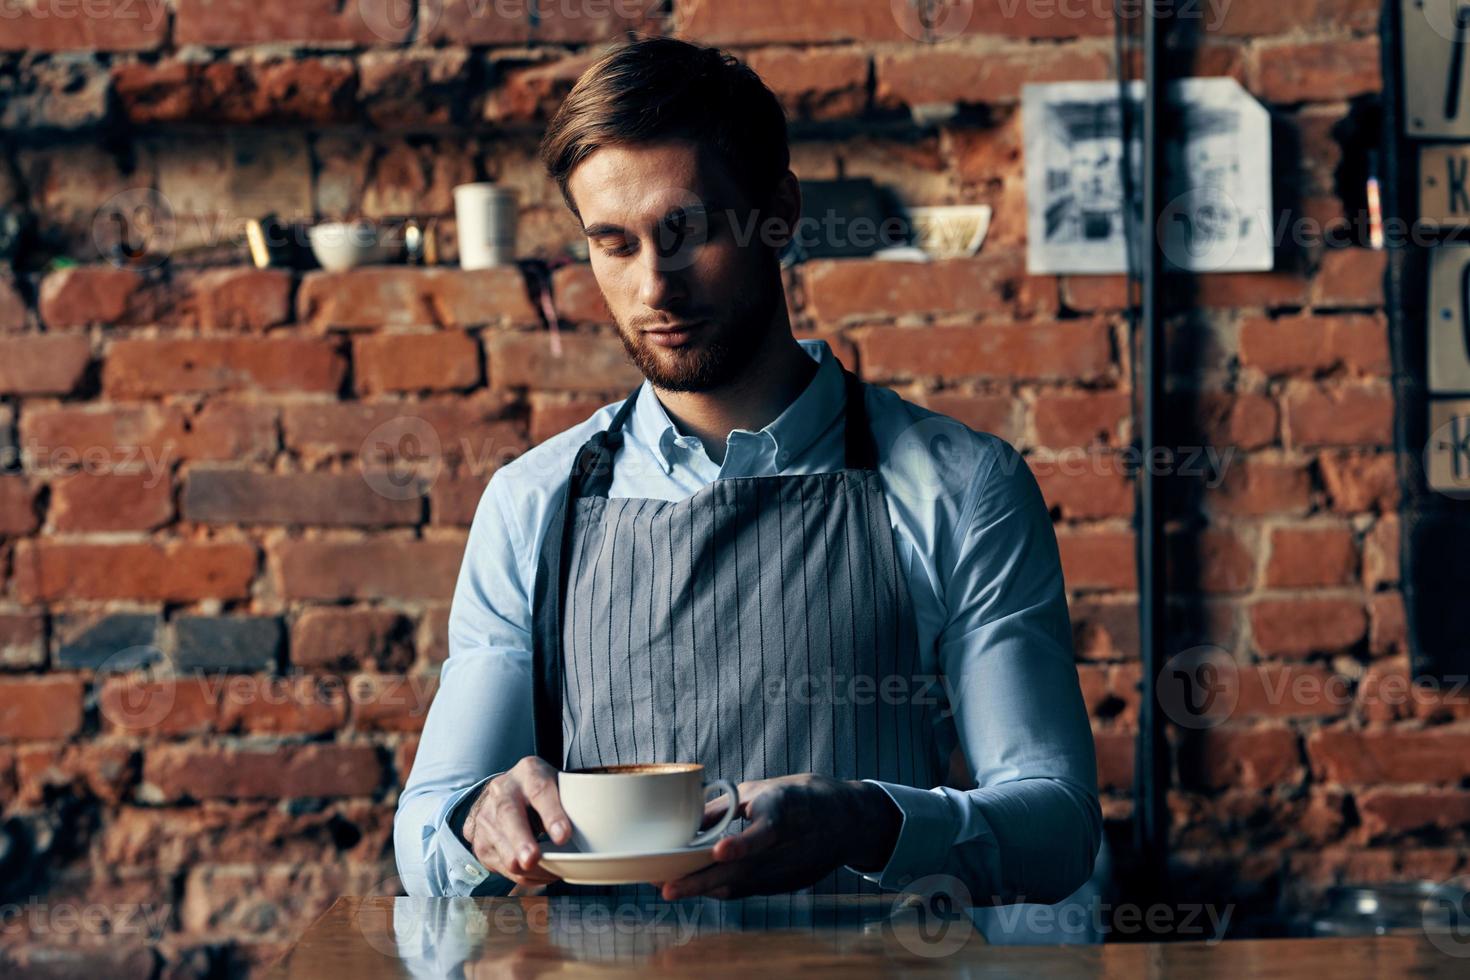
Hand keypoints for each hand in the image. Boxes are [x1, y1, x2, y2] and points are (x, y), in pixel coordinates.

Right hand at [460, 756, 570, 887]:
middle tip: (532, 859)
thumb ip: (572, 802)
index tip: (564, 836)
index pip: (539, 791)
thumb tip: (597, 831)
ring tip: (552, 874)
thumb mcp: (557, 784)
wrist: (504, 794)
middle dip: (521, 841)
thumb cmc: (541, 791)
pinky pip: (503, 868)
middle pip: (510, 817)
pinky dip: (525, 876)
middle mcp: (502, 791)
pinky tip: (542, 874)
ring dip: (528, 868)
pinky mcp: (481, 843)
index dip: (552, 814)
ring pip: (503, 848)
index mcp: (528, 773)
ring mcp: (487, 817)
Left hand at [655, 774, 900, 900]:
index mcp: (784, 812)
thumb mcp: (762, 790)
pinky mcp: (785, 886)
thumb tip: (685, 820)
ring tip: (670, 887)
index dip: (742, 844)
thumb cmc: (798, 798)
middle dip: (702, 882)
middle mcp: (786, 847)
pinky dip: (721, 888)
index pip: (764, 832)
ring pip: (740, 886)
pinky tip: (697, 886)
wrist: (847, 821)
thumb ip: (724, 807)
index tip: (718, 851)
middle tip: (667, 889)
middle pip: (742, 869)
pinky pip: (747, 890)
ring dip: (703, 889)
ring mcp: (787, 872)